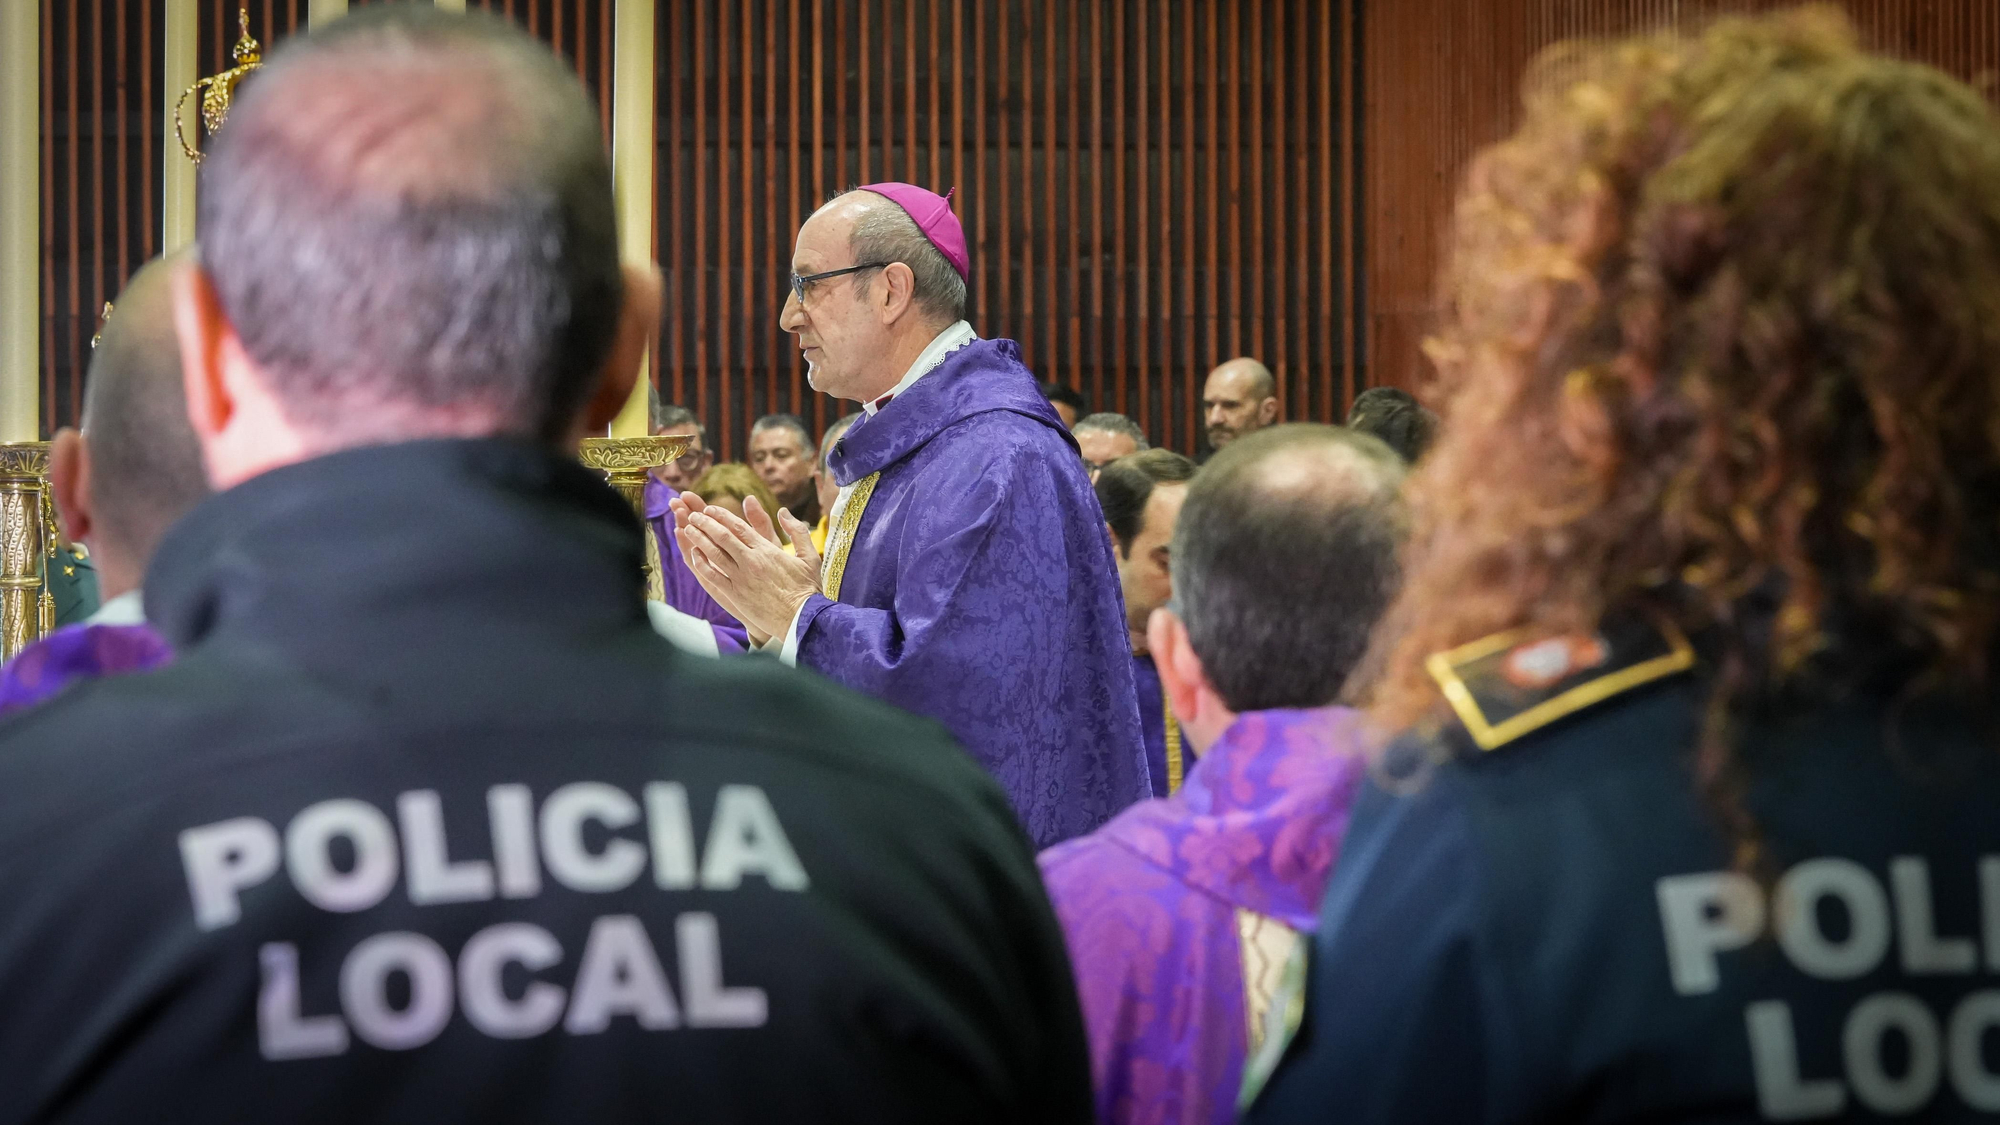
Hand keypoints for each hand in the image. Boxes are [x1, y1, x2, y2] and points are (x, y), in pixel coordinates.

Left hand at [673, 494, 823, 641]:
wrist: (801, 619)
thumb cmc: (807, 589)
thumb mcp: (809, 555)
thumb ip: (796, 531)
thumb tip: (783, 511)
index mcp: (766, 550)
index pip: (738, 526)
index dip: (721, 515)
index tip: (710, 509)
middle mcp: (750, 561)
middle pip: (722, 536)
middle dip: (705, 523)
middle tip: (693, 515)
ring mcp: (740, 578)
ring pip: (713, 554)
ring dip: (699, 539)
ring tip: (688, 529)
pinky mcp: (735, 595)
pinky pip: (713, 576)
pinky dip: (701, 563)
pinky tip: (694, 555)